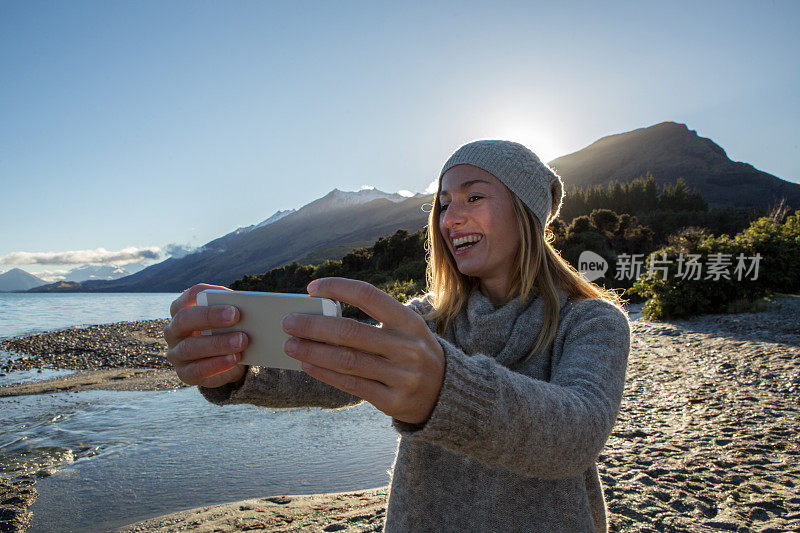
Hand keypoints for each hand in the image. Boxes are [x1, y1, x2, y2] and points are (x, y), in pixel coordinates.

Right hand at [163, 283, 248, 387]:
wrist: (226, 363)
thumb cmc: (227, 333)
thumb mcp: (229, 322)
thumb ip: (233, 314)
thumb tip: (250, 309)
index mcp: (184, 309)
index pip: (190, 295)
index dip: (208, 292)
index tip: (229, 294)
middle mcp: (174, 330)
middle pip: (184, 319)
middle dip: (210, 316)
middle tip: (236, 315)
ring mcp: (176, 353)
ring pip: (190, 347)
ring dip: (218, 343)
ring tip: (242, 341)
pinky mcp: (185, 373)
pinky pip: (197, 370)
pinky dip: (217, 364)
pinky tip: (234, 359)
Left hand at [281, 277, 445, 424]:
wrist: (447, 393)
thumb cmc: (414, 353)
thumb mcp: (405, 331)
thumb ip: (372, 321)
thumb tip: (320, 315)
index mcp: (409, 321)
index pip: (368, 296)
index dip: (337, 288)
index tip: (311, 288)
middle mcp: (407, 347)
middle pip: (350, 332)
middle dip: (314, 326)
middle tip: (288, 322)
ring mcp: (402, 376)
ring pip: (347, 361)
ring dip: (313, 351)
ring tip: (290, 345)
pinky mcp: (393, 401)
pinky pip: (351, 385)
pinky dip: (325, 373)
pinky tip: (307, 365)